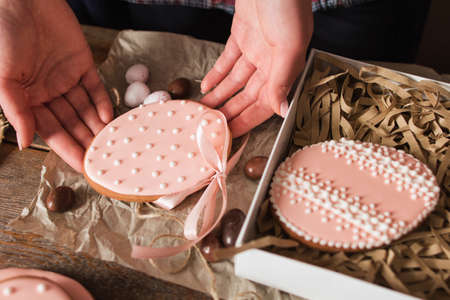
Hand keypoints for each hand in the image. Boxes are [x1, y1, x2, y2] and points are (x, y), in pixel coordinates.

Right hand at [0, 0, 112, 171]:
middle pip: (72, 123)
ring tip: (112, 144)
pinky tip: (109, 118)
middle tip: (104, 160)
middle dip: (87, 142)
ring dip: (98, 126)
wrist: (23, 1)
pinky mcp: (82, 63)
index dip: (67, 149)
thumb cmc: (5, 37)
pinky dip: (102, 102)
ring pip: (86, 109)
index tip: (83, 167)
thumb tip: (25, 144)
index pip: (51, 131)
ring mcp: (67, 78)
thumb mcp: (4, 78)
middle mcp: (49, 93)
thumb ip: (16, 111)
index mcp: (28, 99)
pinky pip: (94, 88)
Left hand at [201, 0, 312, 136]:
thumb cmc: (286, 6)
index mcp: (284, 69)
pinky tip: (207, 86)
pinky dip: (217, 74)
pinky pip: (228, 60)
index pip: (263, 105)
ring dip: (220, 96)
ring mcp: (256, 48)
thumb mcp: (288, 45)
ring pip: (235, 81)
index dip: (246, 122)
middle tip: (210, 129)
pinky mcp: (242, 34)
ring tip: (204, 112)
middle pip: (246, 96)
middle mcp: (271, 62)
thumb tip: (282, 111)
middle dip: (229, 113)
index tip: (229, 137)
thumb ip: (282, 79)